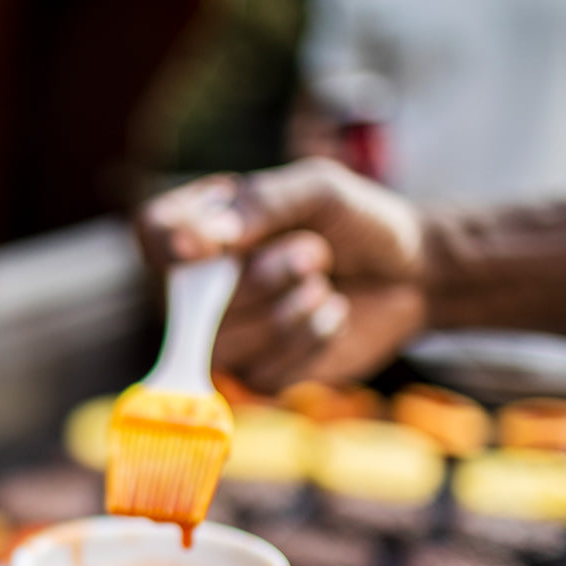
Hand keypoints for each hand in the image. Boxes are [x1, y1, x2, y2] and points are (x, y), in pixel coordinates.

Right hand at [136, 158, 428, 392]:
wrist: (411, 273)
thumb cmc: (357, 223)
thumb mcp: (318, 190)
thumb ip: (262, 203)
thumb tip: (203, 240)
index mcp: (203, 225)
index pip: (154, 231)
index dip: (169, 242)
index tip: (200, 248)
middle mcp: (199, 285)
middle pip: (190, 298)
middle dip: (264, 276)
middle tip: (315, 252)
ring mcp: (226, 335)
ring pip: (227, 342)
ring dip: (292, 309)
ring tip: (324, 284)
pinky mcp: (258, 376)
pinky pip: (264, 373)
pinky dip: (310, 339)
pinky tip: (331, 315)